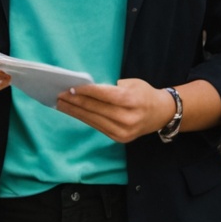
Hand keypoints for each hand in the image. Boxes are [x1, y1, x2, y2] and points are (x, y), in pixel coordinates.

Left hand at [56, 79, 175, 142]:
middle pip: (96, 109)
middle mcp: (128, 118)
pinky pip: (97, 126)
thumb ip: (111, 88)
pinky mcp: (119, 138)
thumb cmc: (145, 94)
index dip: (86, 92)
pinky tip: (73, 112)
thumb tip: (85, 90)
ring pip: (93, 120)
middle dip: (75, 102)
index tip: (69, 87)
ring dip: (75, 112)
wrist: (161, 114)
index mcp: (133, 100)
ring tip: (60, 103)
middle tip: (58, 94)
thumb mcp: (132, 83)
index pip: (104, 95)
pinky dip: (84, 118)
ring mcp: (123, 131)